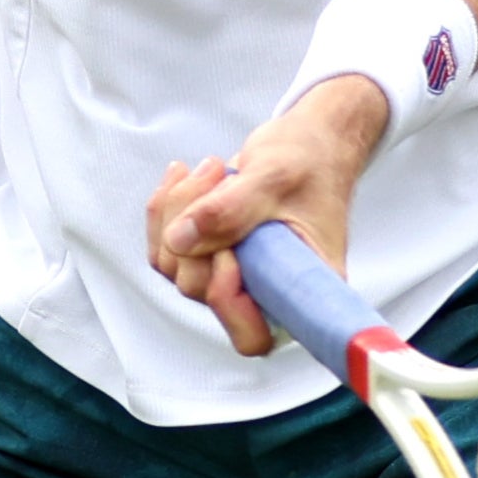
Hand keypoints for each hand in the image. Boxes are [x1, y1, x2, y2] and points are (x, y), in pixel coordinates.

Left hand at [147, 83, 393, 355]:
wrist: (311, 142)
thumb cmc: (311, 160)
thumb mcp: (276, 176)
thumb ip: (230, 209)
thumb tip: (181, 240)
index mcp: (302, 289)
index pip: (252, 335)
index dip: (226, 296)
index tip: (230, 248)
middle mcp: (266, 292)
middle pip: (200, 289)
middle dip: (196, 229)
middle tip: (217, 177)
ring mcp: (234, 276)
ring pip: (175, 264)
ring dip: (177, 210)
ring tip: (212, 168)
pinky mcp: (209, 255)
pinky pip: (166, 246)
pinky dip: (165, 209)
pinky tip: (183, 174)